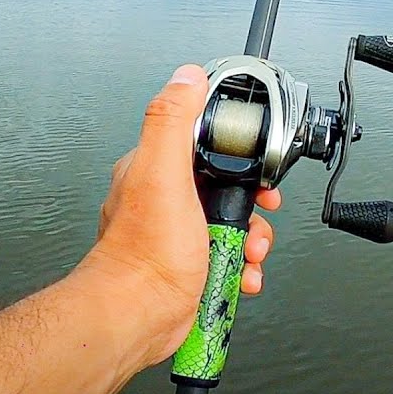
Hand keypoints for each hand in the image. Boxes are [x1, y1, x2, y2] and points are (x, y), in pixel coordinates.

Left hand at [82, 64, 280, 365]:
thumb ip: (173, 120)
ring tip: (246, 253)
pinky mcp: (191, 264)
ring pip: (232, 224)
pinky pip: (228, 256)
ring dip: (251, 240)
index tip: (255, 172)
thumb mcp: (163, 173)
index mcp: (156, 169)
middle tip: (253, 219)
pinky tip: (238, 274)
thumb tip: (187, 76)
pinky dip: (241, 266)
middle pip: (228, 188)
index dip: (239, 155)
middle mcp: (166, 199)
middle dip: (251, 207)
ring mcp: (179, 234)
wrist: (137, 317)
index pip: (207, 145)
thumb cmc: (145, 254)